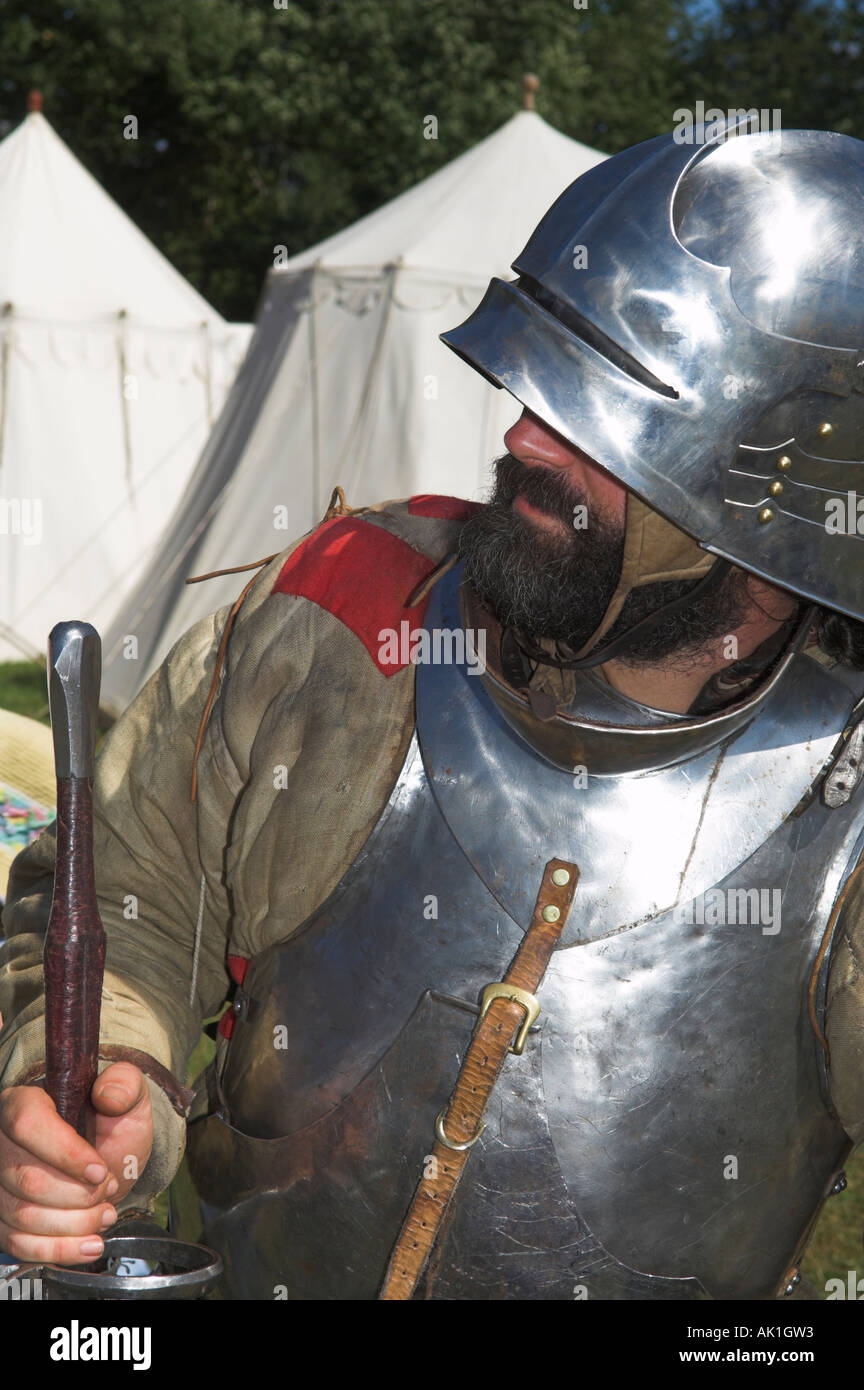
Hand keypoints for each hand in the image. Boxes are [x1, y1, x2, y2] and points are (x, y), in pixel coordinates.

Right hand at [0, 1061, 152, 1264]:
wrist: (108, 1156)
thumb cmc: (112, 1122)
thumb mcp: (128, 1093)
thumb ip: (124, 1084)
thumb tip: (109, 1095)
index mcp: (24, 1102)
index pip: (28, 1125)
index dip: (65, 1153)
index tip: (100, 1171)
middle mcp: (2, 1143)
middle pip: (27, 1179)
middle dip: (78, 1194)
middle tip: (109, 1190)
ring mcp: (0, 1184)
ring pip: (23, 1215)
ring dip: (73, 1224)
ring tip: (104, 1214)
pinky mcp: (4, 1218)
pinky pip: (19, 1243)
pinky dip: (58, 1250)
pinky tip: (88, 1245)